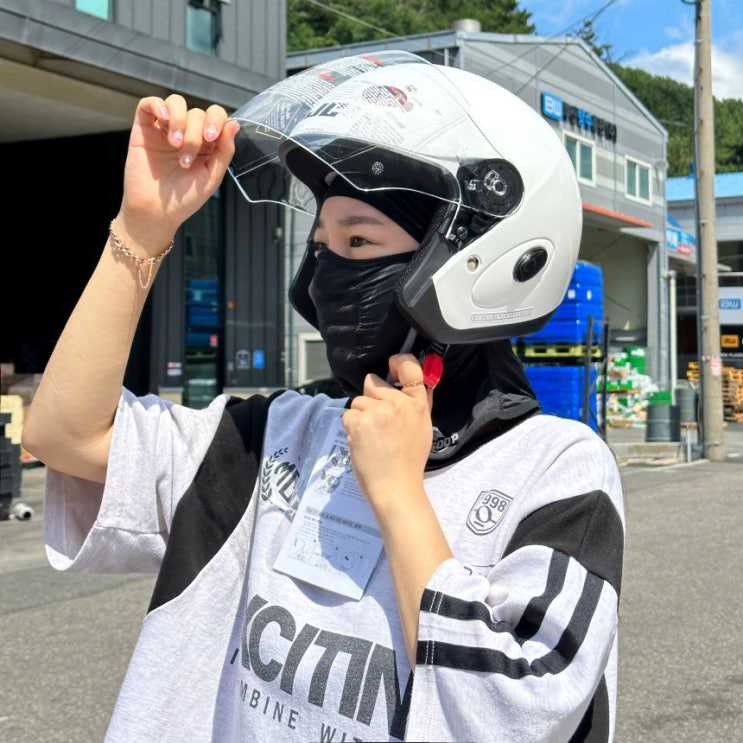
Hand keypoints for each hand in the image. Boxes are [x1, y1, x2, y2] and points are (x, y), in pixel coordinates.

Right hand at [117, 95, 237, 253]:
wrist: (155, 212)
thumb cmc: (185, 199)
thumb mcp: (212, 177)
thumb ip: (224, 151)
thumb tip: (234, 124)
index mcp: (206, 145)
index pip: (216, 116)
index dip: (216, 120)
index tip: (211, 137)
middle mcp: (187, 133)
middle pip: (197, 113)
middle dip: (195, 134)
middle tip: (187, 158)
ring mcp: (164, 130)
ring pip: (176, 103)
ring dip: (179, 121)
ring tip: (174, 145)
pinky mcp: (144, 129)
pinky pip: (148, 104)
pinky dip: (157, 105)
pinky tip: (163, 119)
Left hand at [342, 353, 432, 510]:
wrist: (396, 487)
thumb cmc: (408, 462)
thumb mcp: (422, 428)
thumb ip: (419, 403)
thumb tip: (419, 383)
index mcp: (417, 404)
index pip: (410, 368)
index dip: (399, 361)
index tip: (392, 363)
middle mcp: (398, 404)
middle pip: (373, 384)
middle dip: (371, 400)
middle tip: (379, 424)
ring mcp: (378, 412)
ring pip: (358, 401)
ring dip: (360, 416)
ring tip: (372, 437)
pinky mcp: (359, 422)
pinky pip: (348, 415)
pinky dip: (351, 428)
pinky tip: (363, 442)